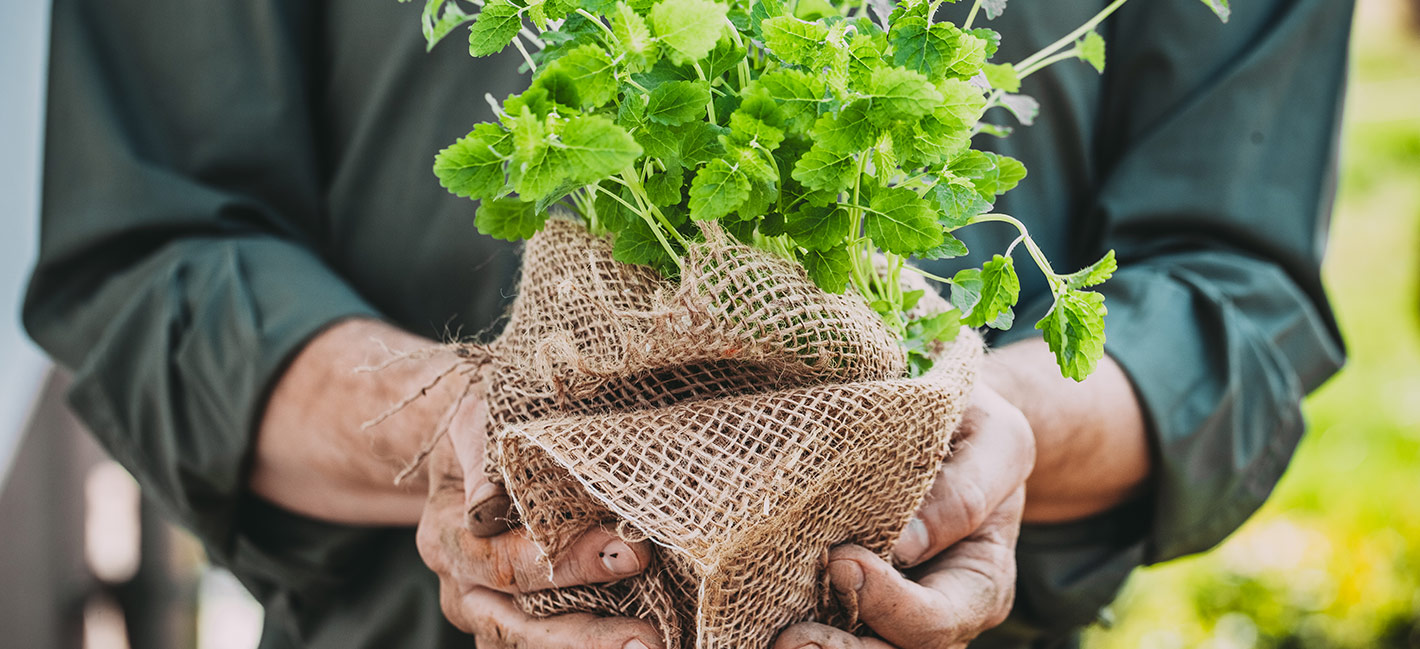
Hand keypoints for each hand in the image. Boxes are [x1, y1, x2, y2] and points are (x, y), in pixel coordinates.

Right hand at [417, 398, 664, 648]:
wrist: (458, 446)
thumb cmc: (477, 427)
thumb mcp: (473, 422)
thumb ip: (484, 453)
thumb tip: (493, 500)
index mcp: (447, 538)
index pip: (504, 564)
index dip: (568, 563)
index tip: (630, 551)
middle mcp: (463, 588)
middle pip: (518, 628)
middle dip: (586, 637)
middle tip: (648, 640)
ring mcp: (487, 614)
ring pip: (531, 646)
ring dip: (592, 647)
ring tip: (652, 646)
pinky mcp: (516, 624)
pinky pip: (548, 645)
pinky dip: (592, 643)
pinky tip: (646, 637)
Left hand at [774, 385, 1034, 648]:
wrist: (950, 423)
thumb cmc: (975, 426)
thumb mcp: (994, 441)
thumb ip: (965, 492)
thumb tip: (904, 547)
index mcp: (980, 580)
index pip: (937, 617)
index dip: (890, 603)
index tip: (841, 561)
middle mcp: (940, 611)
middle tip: (792, 639)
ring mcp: (893, 612)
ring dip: (817, 648)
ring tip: (776, 641)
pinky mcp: (851, 597)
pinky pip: (830, 625)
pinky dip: (796, 624)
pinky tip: (760, 624)